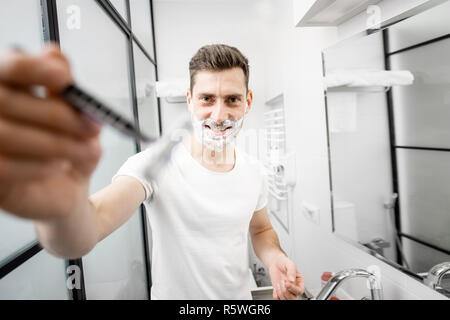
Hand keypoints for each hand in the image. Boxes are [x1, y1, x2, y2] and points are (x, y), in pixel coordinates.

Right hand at [0, 44, 102, 220]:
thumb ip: (66, 88)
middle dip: (58, 114)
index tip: (64, 76)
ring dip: (56, 143)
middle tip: (93, 126)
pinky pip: (4, 166)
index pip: (8, 66)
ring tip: (86, 150)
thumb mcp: (79, 116)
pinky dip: (38, 166)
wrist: (68, 188)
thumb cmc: (70, 147)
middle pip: (8, 100)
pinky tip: (61, 166)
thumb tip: (54, 54)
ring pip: (6, 134)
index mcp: (9, 88)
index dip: (32, 67)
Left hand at [268, 253, 304, 299]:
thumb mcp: (290, 264)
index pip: (299, 291)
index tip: (287, 283)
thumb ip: (292, 271)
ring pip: (286, 300)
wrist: (275, 262)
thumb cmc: (284, 262)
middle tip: (282, 282)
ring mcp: (287, 291)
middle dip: (286, 292)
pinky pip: (278, 299)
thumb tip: (292, 280)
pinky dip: (276, 295)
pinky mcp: (279, 292)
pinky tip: (276, 287)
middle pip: (293, 299)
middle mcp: (294, 288)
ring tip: (279, 284)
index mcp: (299, 282)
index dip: (293, 289)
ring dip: (280, 293)